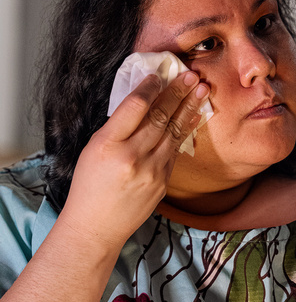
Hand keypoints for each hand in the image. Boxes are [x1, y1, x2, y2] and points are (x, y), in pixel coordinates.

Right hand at [59, 71, 209, 247]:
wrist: (96, 227)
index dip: (150, 87)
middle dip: (177, 92)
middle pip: (159, 116)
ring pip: (173, 131)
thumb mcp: (93, 149)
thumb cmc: (89, 185)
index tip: (159, 74)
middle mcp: (131, 156)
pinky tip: (193, 115)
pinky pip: (175, 149)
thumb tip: (144, 99)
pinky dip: (185, 129)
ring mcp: (150, 171)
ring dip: (189, 107)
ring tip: (201, 88)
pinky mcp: (162, 182)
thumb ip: (117, 126)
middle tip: (191, 74)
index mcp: (107, 144)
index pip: (134, 107)